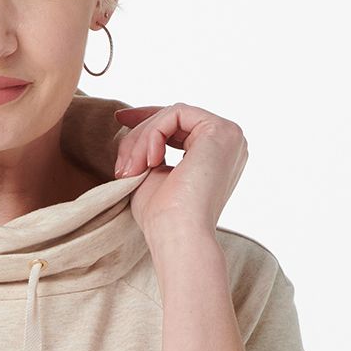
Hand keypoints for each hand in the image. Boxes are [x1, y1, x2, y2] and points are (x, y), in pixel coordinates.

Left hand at [111, 103, 249, 242]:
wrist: (178, 236)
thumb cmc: (163, 218)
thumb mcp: (152, 174)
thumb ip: (151, 149)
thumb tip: (131, 122)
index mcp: (217, 156)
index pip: (180, 125)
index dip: (149, 120)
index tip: (120, 118)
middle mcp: (230, 143)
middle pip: (174, 119)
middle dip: (140, 135)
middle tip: (122, 167)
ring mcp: (229, 135)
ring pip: (172, 115)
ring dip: (142, 139)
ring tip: (131, 170)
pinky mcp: (220, 131)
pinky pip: (176, 114)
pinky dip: (153, 134)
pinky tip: (150, 161)